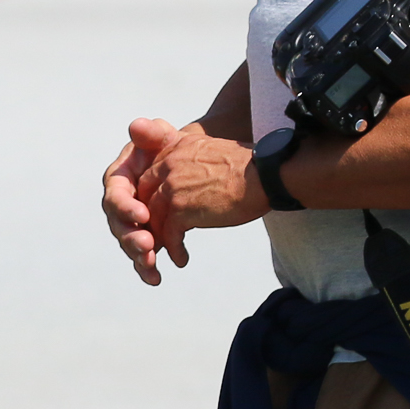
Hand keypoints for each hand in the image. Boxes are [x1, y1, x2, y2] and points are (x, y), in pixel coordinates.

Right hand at [102, 121, 178, 283]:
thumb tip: (137, 126)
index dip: (126, 206)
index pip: (115, 193)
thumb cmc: (176, 151)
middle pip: (118, 223)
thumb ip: (152, 133)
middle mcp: (121, 203)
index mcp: (120, 178)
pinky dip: (146, 268)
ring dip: (138, 256)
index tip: (143, 214)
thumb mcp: (167, 139)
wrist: (192, 170)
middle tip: (147, 245)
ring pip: (128, 243)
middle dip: (130, 236)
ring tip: (152, 266)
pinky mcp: (144, 238)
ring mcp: (131, 223)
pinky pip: (141, 256)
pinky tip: (156, 279)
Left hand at [117, 116, 266, 275]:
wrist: (265, 173)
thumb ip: (189, 160)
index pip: (149, 176)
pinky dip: (174, 250)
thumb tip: (187, 182)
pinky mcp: (181, 208)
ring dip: (159, 239)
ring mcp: (172, 187)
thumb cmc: (246, 165)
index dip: (149, 198)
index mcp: (173, 149)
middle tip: (154, 238)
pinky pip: (169, 235)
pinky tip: (181, 259)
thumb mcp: (208, 149)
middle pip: (144, 198)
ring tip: (167, 252)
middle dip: (148, 220)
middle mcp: (167, 165)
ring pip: (153, 218)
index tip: (154, 215)